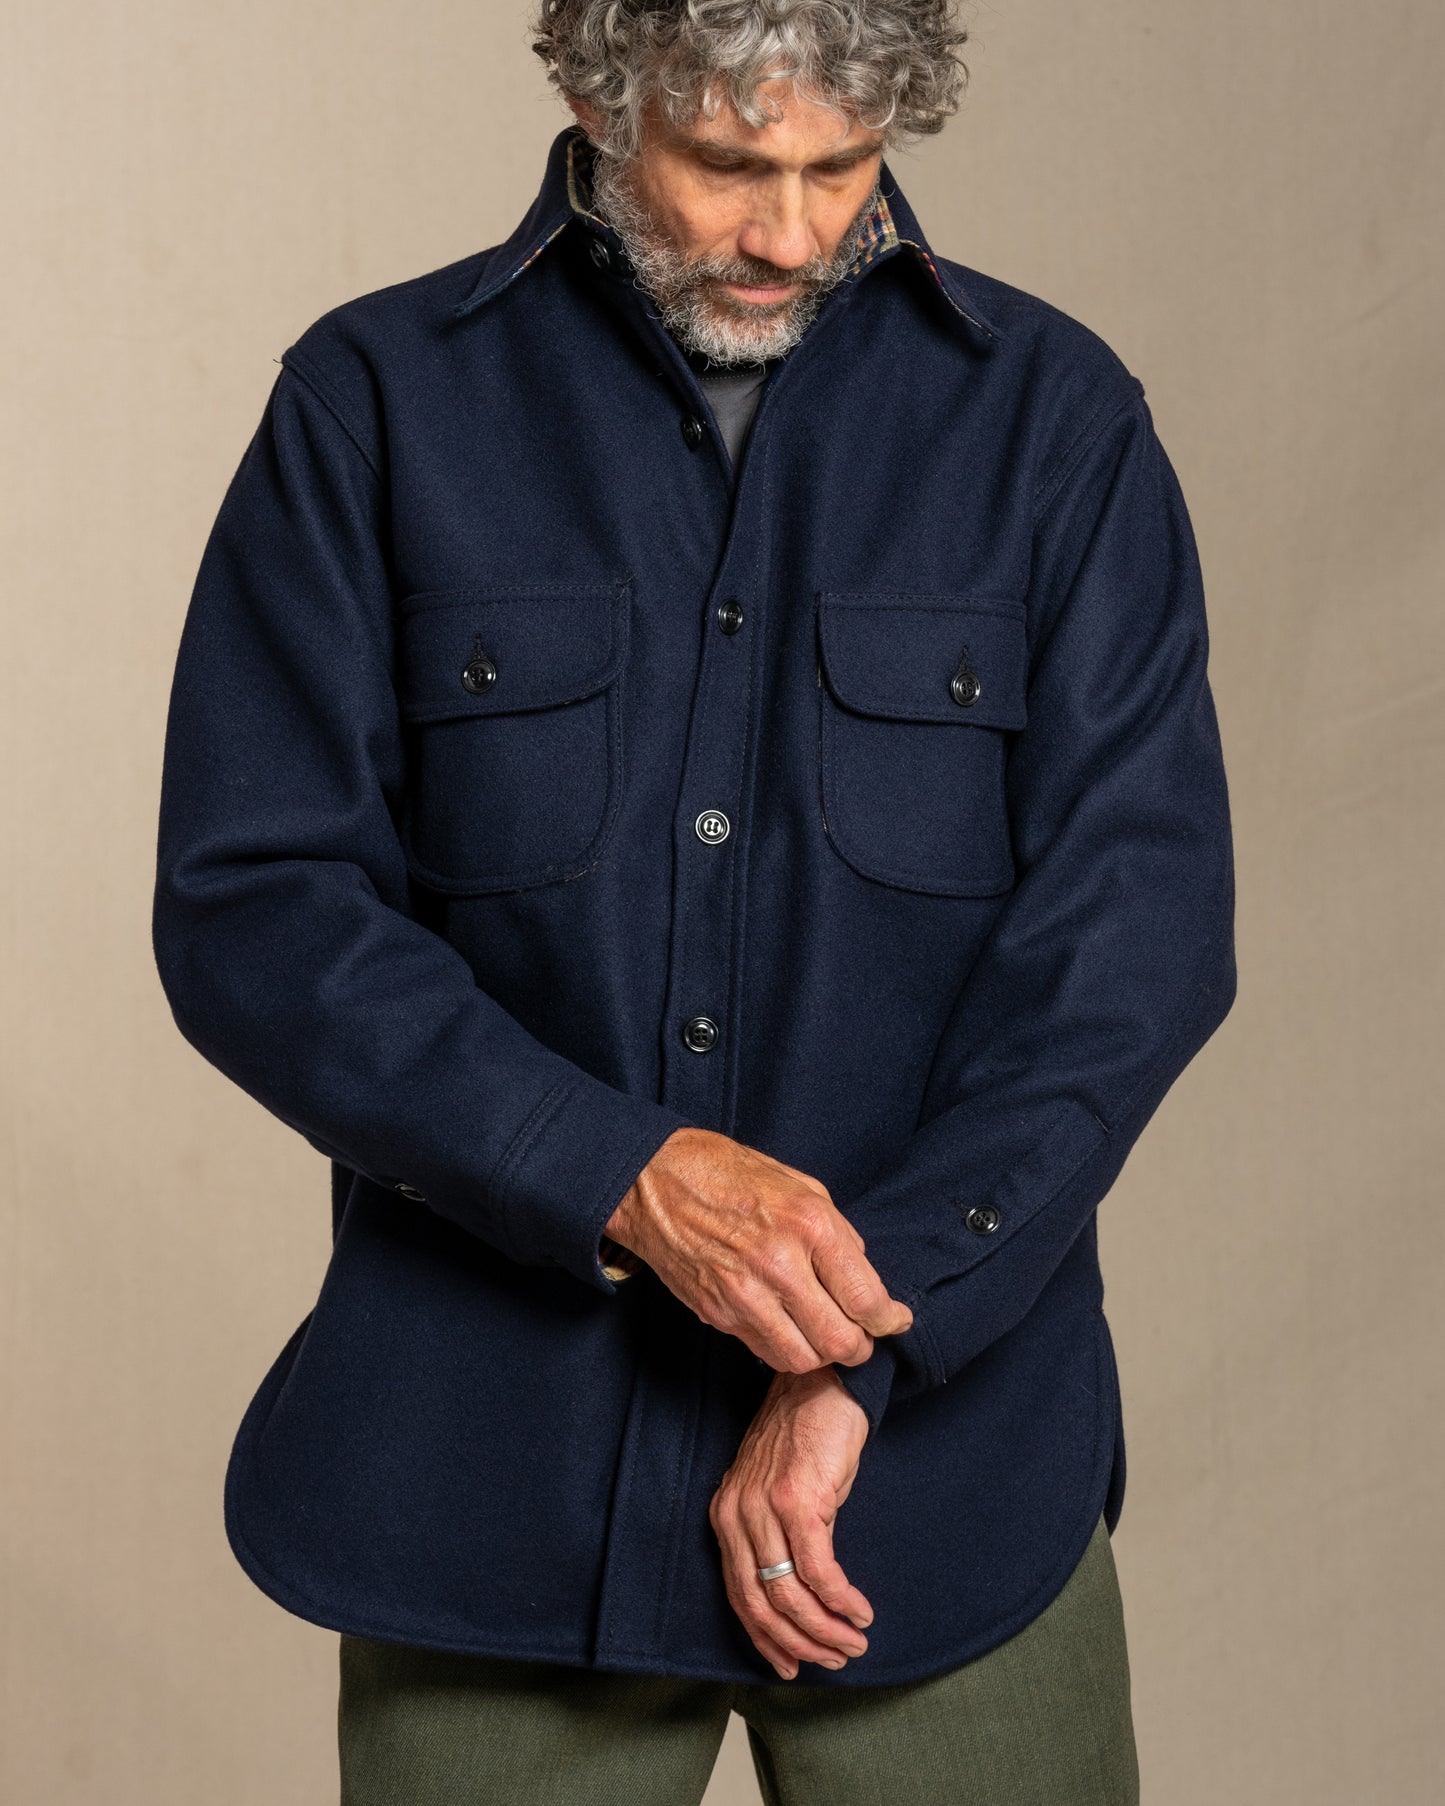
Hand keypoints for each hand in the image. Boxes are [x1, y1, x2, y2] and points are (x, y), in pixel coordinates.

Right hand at [604, 1127, 912, 1371]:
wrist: (657, 1181)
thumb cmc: (732, 1175)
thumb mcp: (802, 1186)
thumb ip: (837, 1235)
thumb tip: (864, 1279)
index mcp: (809, 1225)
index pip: (866, 1298)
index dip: (889, 1320)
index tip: (894, 1321)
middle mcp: (779, 1264)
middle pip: (839, 1341)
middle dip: (859, 1347)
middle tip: (861, 1337)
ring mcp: (745, 1294)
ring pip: (803, 1358)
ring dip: (821, 1354)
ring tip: (823, 1335)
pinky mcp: (718, 1313)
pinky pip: (765, 1351)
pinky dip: (785, 1349)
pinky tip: (788, 1327)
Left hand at [709, 1365, 872, 1678]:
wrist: (824, 1387)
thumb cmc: (807, 1441)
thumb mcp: (777, 1495)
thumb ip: (775, 1541)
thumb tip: (799, 1602)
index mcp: (726, 1516)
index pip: (738, 1596)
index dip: (766, 1640)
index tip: (790, 1668)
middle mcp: (736, 1515)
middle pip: (760, 1604)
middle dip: (798, 1644)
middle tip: (833, 1661)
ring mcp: (763, 1508)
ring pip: (789, 1595)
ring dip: (825, 1631)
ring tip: (853, 1643)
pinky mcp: (798, 1501)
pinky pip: (818, 1570)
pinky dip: (841, 1600)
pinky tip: (860, 1611)